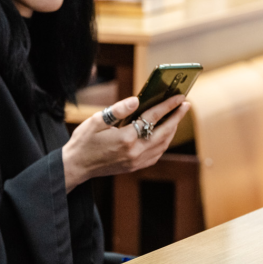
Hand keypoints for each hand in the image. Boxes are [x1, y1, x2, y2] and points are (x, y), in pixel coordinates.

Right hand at [61, 94, 189, 191]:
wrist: (77, 166)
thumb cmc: (84, 142)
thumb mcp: (95, 121)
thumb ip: (117, 110)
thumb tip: (136, 100)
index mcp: (125, 138)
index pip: (152, 118)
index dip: (167, 106)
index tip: (179, 97)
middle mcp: (135, 152)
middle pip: (164, 132)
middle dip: (177, 117)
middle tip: (185, 104)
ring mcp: (136, 161)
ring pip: (163, 144)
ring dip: (172, 130)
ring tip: (177, 116)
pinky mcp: (135, 166)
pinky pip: (157, 154)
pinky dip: (164, 142)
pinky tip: (164, 134)